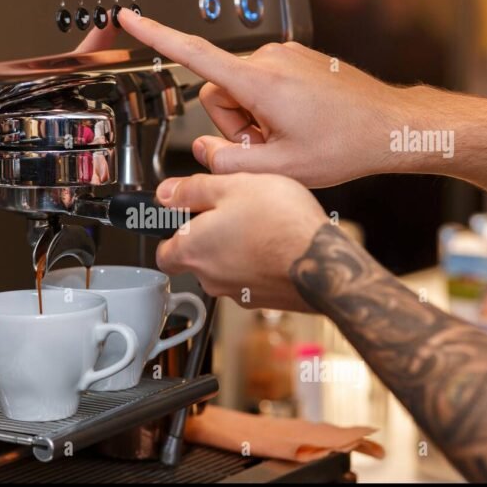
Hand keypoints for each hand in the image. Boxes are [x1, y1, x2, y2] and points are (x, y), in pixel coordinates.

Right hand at [118, 8, 419, 187]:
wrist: (388, 127)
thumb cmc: (345, 143)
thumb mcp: (278, 169)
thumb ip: (227, 163)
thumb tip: (205, 152)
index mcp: (259, 82)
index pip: (193, 52)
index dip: (156, 36)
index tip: (131, 19)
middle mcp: (269, 60)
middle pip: (217, 89)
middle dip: (232, 122)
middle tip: (266, 143)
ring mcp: (285, 57)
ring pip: (240, 88)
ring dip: (251, 117)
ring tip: (285, 135)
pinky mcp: (295, 59)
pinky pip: (262, 81)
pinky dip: (268, 106)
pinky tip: (297, 123)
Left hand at [155, 173, 326, 310]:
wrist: (324, 263)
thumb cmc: (280, 225)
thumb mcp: (231, 186)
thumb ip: (192, 190)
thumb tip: (166, 193)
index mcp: (192, 251)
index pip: (162, 253)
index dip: (170, 233)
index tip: (183, 217)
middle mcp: (210, 278)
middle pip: (195, 259)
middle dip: (207, 237)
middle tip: (230, 211)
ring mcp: (237, 293)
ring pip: (225, 268)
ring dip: (235, 248)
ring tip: (260, 222)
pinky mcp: (263, 300)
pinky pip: (251, 278)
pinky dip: (258, 262)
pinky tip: (277, 241)